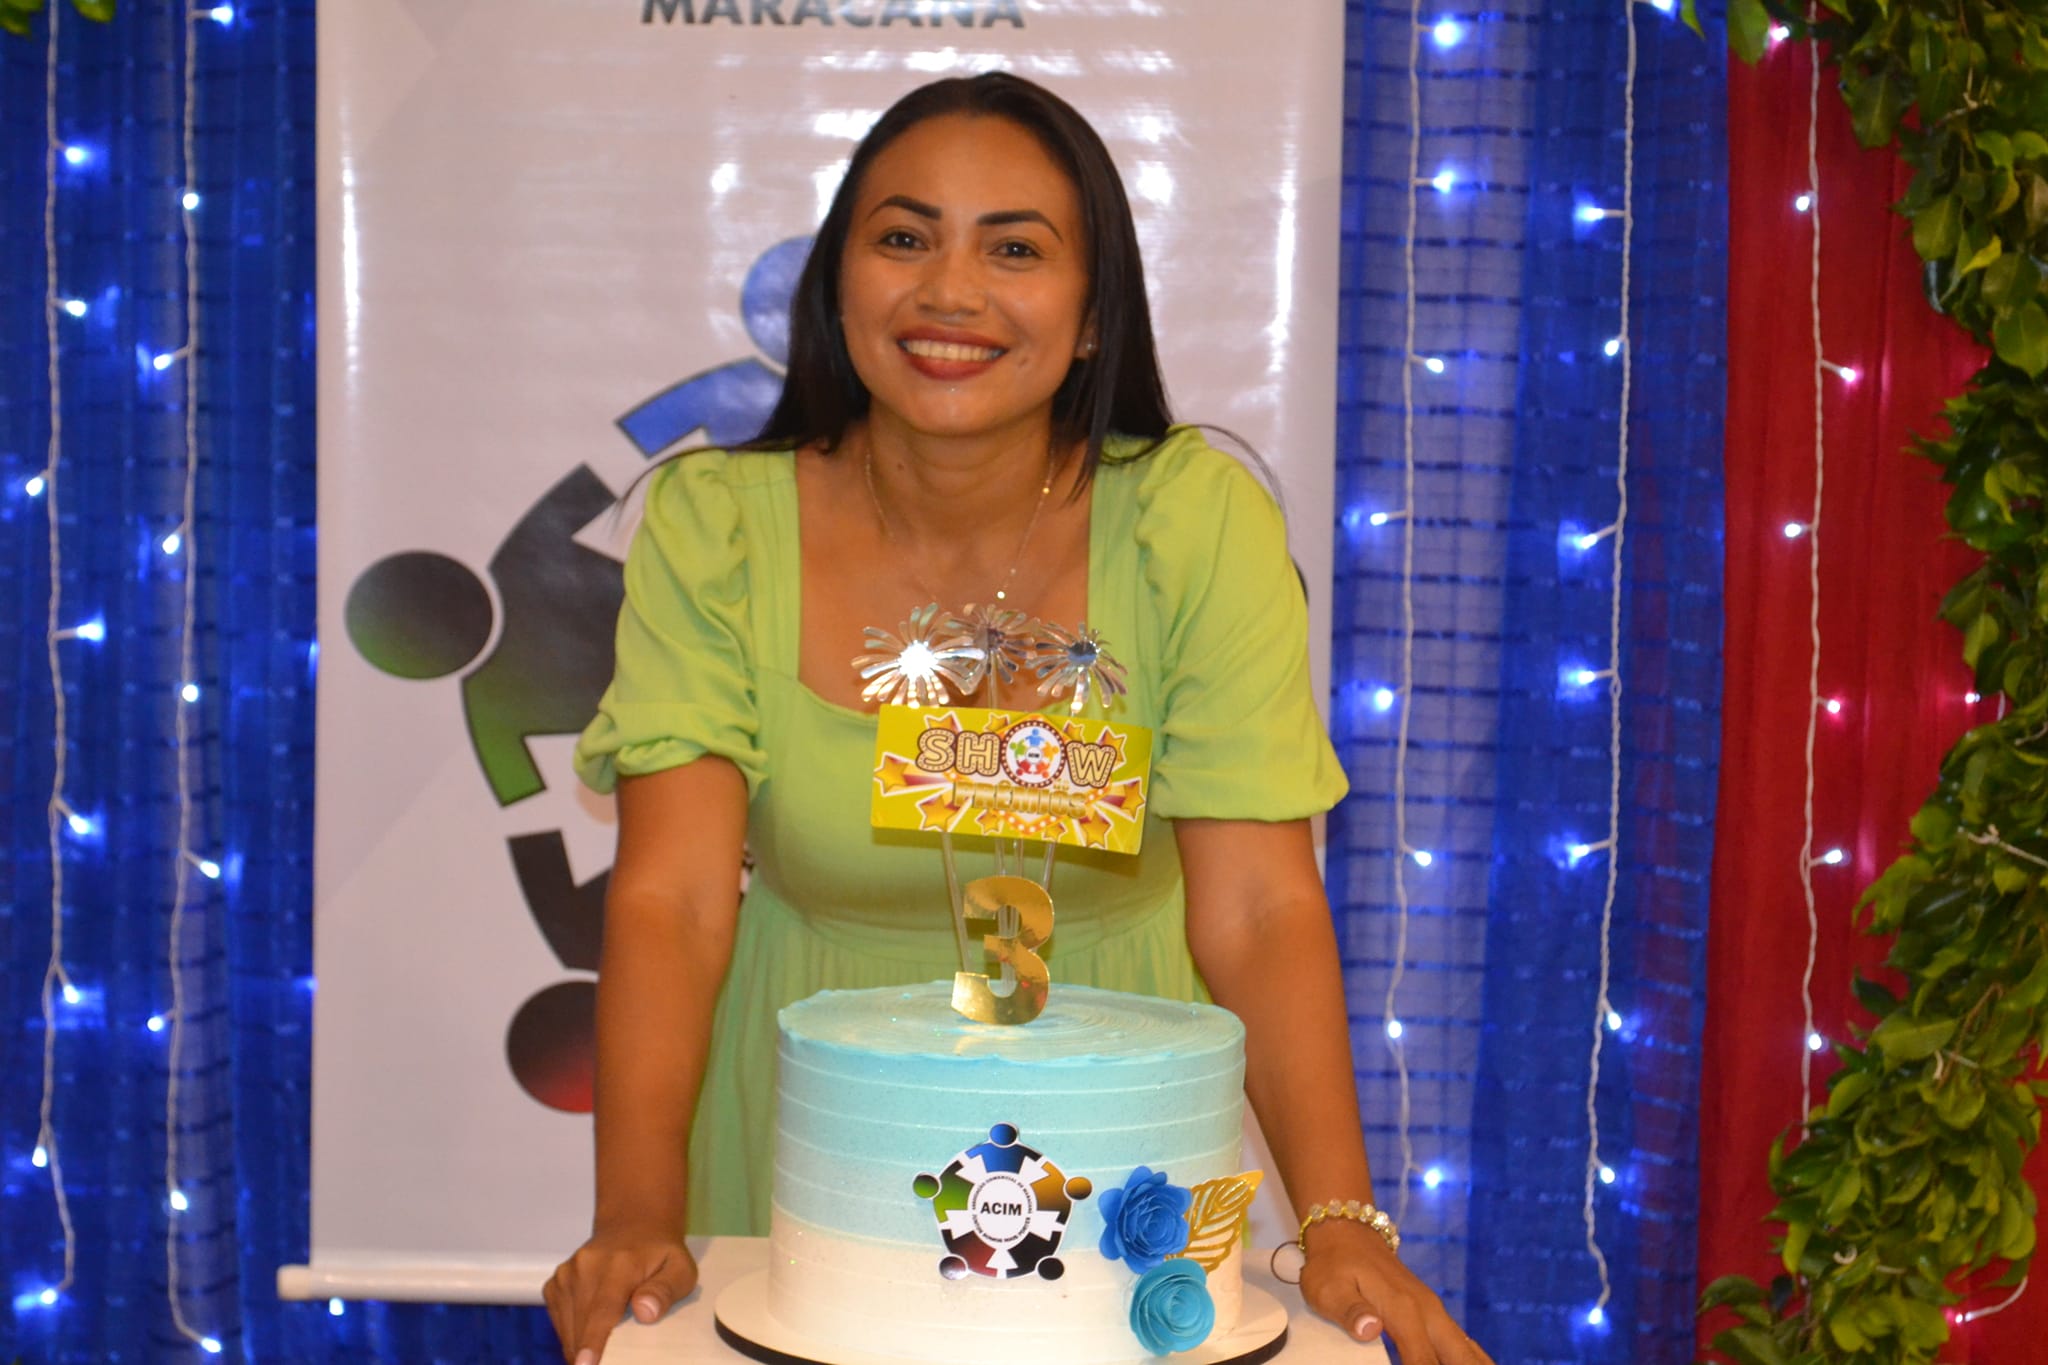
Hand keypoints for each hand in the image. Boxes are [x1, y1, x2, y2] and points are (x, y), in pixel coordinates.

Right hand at [544, 1225, 697, 1364]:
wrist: (633, 1225)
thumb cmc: (660, 1254)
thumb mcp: (680, 1269)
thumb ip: (666, 1291)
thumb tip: (645, 1312)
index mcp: (619, 1264)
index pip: (603, 1309)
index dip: (593, 1341)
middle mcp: (586, 1266)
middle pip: (582, 1324)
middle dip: (589, 1353)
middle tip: (609, 1362)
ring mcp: (567, 1274)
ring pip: (568, 1328)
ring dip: (581, 1345)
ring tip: (603, 1348)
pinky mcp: (555, 1284)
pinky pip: (560, 1322)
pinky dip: (573, 1334)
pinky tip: (592, 1330)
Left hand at [1300, 1220, 1493, 1364]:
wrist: (1348, 1235)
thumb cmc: (1334, 1265)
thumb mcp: (1329, 1288)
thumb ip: (1350, 1311)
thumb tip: (1370, 1330)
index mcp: (1404, 1310)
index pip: (1423, 1361)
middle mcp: (1429, 1312)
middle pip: (1461, 1359)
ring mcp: (1436, 1313)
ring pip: (1469, 1352)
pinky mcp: (1435, 1316)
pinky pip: (1464, 1345)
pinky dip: (1469, 1361)